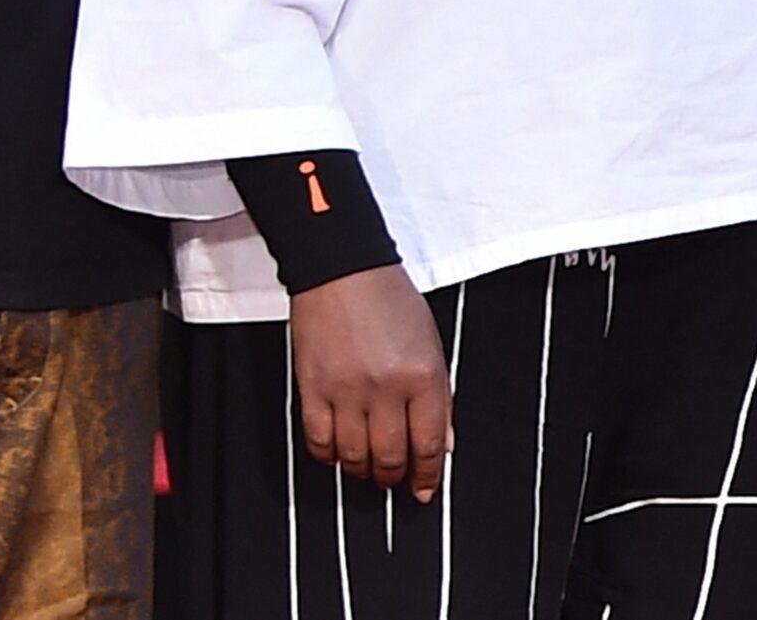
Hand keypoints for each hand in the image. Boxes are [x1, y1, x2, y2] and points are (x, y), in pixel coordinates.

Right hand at [289, 265, 451, 501]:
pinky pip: (319, 442)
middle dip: (395, 477)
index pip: (430, 444)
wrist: (342, 269)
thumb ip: (439, 396)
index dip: (429, 474)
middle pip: (392, 457)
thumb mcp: (431, 342)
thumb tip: (443, 443)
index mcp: (422, 374)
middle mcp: (386, 386)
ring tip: (367, 468)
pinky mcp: (312, 389)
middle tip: (395, 478)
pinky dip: (329, 456)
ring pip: (355, 457)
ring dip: (363, 471)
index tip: (425, 488)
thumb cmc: (388, 298)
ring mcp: (346, 390)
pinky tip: (338, 452)